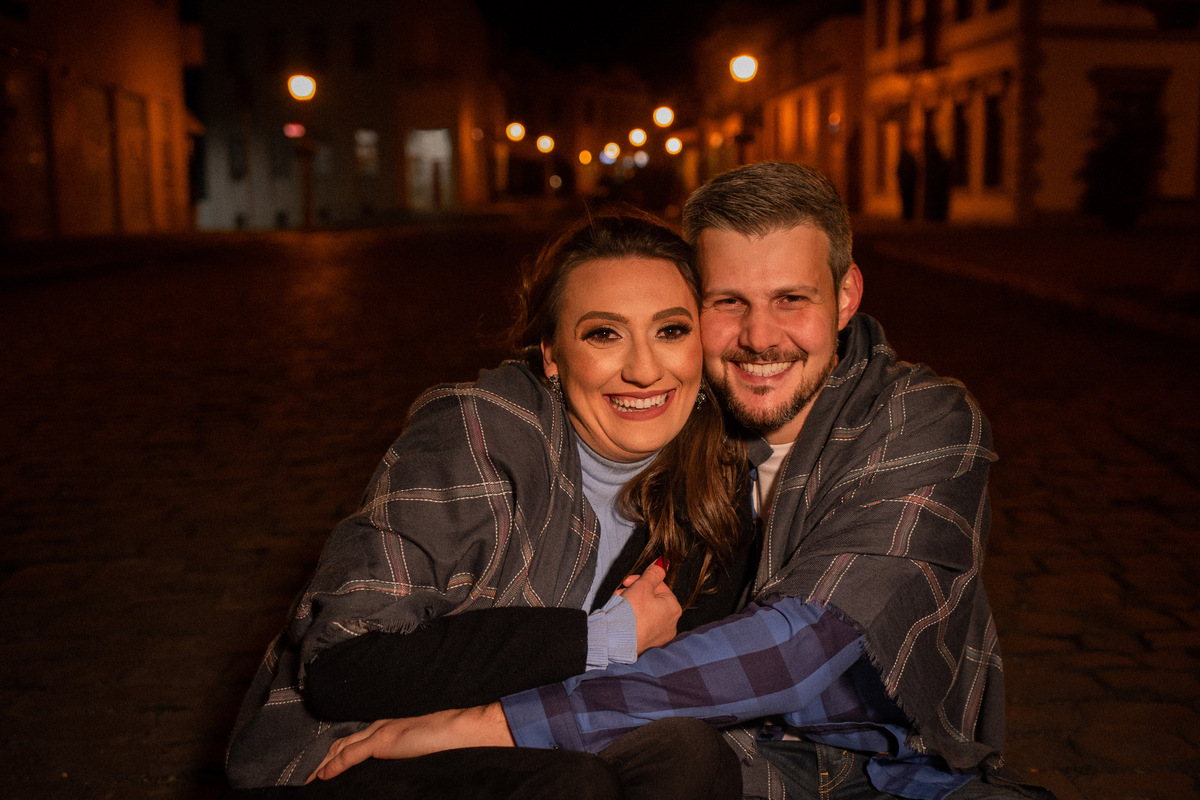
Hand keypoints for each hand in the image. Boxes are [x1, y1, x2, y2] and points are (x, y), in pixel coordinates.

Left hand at [307, 703, 513, 782]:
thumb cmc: (440, 741)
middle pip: (340, 743)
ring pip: (341, 748)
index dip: (331, 755)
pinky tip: (323, 774)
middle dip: (319, 759)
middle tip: (302, 776)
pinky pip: (353, 754)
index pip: (349, 742)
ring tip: (305, 778)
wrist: (456, 730)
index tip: (316, 769)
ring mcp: (380, 732)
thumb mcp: (412, 748)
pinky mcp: (384, 740)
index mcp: (384, 729)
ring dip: (321, 763)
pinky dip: (335, 764)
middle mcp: (377, 727)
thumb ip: (396, 752)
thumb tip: (386, 765)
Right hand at [616, 560, 680, 652]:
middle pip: (652, 599)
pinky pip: (643, 625)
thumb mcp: (642, 586)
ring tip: (618, 604)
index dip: (641, 581)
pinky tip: (622, 617)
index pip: (658, 586)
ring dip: (632, 604)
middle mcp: (671, 623)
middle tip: (622, 592)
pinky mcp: (649, 643)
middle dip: (635, 592)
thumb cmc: (632, 613)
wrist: (618, 640)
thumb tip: (664, 562)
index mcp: (674, 608)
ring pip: (646, 612)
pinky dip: (633, 618)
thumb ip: (653, 573)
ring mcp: (661, 635)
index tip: (627, 582)